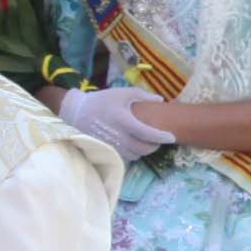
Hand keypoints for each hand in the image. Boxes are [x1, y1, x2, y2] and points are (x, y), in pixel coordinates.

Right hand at [60, 84, 174, 159]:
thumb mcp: (123, 93)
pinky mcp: (107, 150)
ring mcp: (112, 145)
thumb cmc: (103, 100)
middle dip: (155, 146)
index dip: (161, 137)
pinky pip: (126, 157)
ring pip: (135, 155)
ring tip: (148, 142)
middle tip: (160, 139)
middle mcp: (118, 135)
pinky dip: (134, 153)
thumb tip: (161, 100)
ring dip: (145, 151)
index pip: (147, 133)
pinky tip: (135, 145)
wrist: (78, 112)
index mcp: (123, 119)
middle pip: (143, 149)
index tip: (171, 137)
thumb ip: (143, 95)